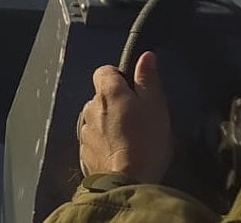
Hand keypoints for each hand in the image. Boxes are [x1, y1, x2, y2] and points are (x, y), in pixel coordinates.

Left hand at [76, 52, 172, 183]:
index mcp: (108, 92)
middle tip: (138, 119)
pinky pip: (94, 141)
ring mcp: (84, 132)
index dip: (119, 77)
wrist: (127, 184)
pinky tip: (119, 155)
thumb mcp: (156, 106)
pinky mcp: (84, 154)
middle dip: (116, 104)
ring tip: (130, 140)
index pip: (104, 70)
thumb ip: (148, 79)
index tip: (134, 91)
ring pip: (96, 119)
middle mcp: (91, 107)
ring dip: (108, 125)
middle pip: (101, 96)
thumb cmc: (145, 143)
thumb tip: (145, 56)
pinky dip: (103, 144)